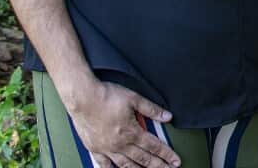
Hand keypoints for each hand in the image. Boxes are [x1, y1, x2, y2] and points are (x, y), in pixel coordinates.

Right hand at [64, 79, 180, 167]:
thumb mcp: (134, 99)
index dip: (166, 154)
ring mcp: (106, 148)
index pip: (154, 146)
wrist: (82, 97)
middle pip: (143, 158)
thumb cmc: (106, 96)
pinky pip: (104, 164)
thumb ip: (152, 109)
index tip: (175, 161)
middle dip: (158, 165)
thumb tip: (167, 116)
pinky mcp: (94, 148)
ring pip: (126, 165)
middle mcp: (120, 144)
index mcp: (131, 132)